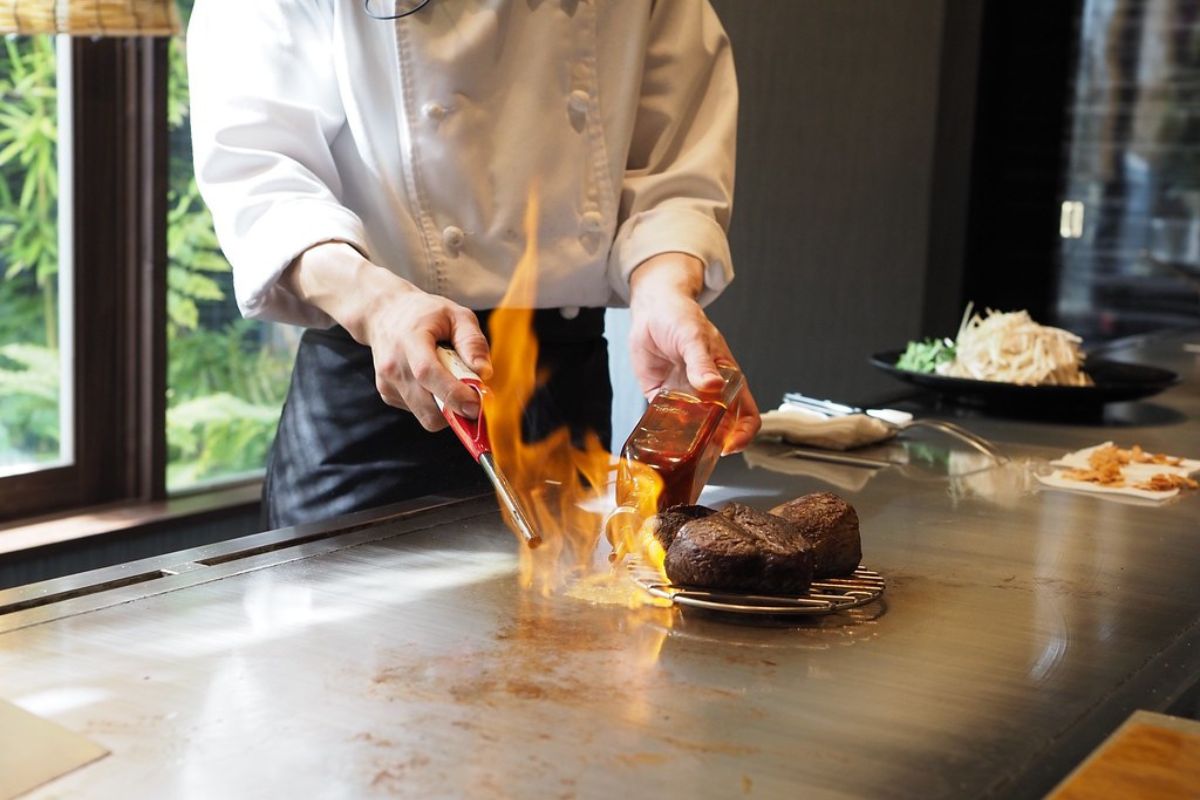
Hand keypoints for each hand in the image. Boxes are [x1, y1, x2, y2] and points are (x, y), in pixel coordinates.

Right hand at [283, 242, 491, 431]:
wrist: (379, 309)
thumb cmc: (423, 311)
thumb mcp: (454, 314)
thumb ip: (472, 342)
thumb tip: (485, 372)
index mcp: (411, 341)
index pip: (431, 376)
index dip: (456, 395)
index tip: (478, 403)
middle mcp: (394, 366)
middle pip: (428, 408)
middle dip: (455, 412)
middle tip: (474, 400)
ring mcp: (387, 382)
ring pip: (424, 415)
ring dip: (444, 407)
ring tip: (450, 380)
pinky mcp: (386, 392)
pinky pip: (416, 410)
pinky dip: (430, 403)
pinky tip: (431, 381)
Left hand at [628, 253, 760, 453]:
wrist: (652, 310)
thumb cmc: (681, 317)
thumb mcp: (693, 336)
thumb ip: (701, 362)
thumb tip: (713, 385)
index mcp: (727, 379)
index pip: (746, 414)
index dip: (743, 433)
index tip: (731, 444)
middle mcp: (709, 392)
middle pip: (721, 429)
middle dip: (715, 444)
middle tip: (702, 452)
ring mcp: (687, 397)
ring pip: (694, 430)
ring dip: (689, 441)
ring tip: (681, 448)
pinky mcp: (663, 398)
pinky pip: (667, 422)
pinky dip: (665, 432)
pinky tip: (660, 437)